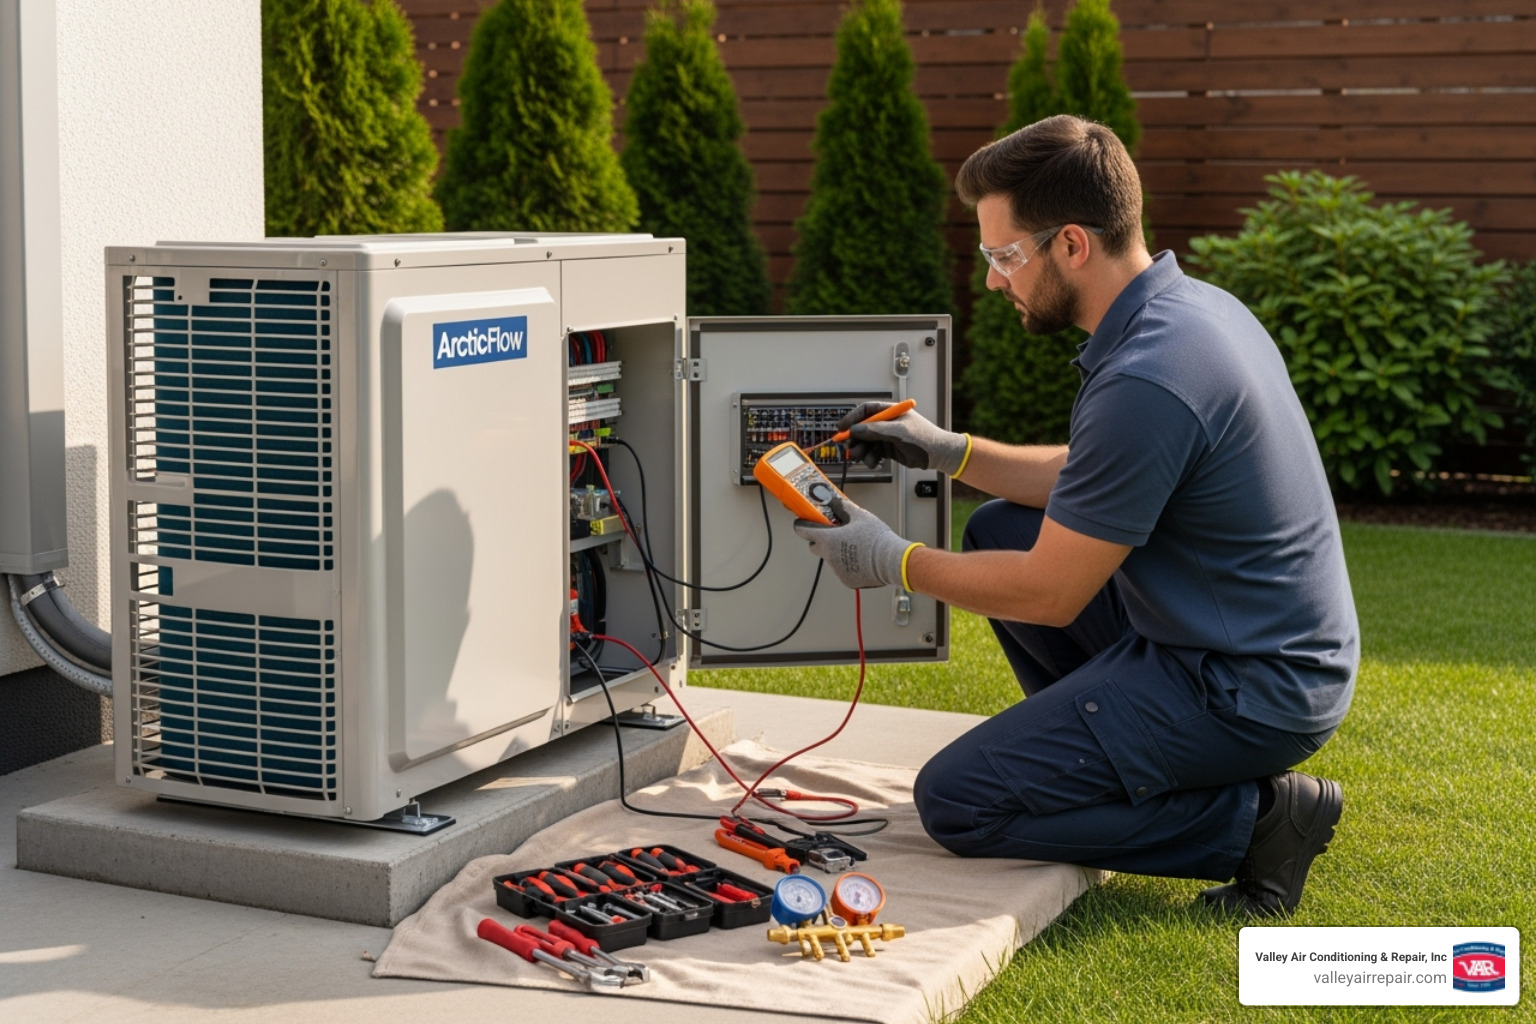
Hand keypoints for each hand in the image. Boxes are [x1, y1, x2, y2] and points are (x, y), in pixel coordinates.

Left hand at [792, 495, 922, 590]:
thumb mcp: (860, 515)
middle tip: (832, 534)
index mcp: (828, 539)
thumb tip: (835, 501)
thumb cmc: (876, 538)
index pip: (803, 531)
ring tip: (855, 546)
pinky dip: (847, 564)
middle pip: (814, 547)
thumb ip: (843, 507)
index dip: (801, 525)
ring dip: (836, 552)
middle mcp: (829, 556)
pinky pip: (841, 570)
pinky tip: (860, 558)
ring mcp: (837, 570)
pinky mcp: (846, 580)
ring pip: (830, 558)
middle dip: (819, 540)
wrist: (892, 560)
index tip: (802, 522)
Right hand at [838, 401, 969, 475]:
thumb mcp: (899, 432)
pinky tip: (871, 462)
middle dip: (855, 438)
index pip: (866, 410)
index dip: (852, 418)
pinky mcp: (888, 448)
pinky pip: (873, 452)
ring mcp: (887, 435)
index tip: (842, 428)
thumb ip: (876, 430)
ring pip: (866, 442)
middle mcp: (887, 422)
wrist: (938, 454)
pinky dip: (870, 457)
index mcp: (890, 411)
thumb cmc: (924, 438)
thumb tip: (855, 430)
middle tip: (848, 447)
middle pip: (863, 427)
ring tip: (859, 457)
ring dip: (861, 450)